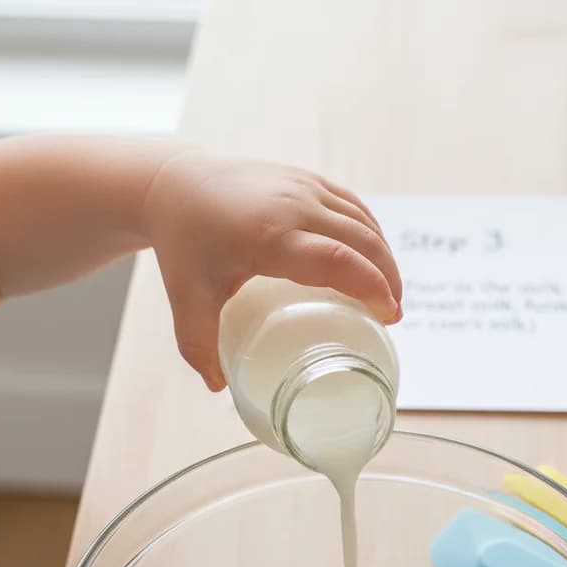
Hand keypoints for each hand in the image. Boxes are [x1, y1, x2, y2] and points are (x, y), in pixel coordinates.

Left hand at [141, 149, 402, 389]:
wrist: (173, 183)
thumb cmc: (184, 245)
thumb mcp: (188, 300)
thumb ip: (199, 348)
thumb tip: (219, 388)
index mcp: (269, 237)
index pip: (337, 260)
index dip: (371, 286)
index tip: (388, 316)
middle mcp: (293, 206)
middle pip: (362, 240)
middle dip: (387, 278)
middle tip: (393, 316)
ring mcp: (302, 187)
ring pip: (363, 220)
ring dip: (384, 256)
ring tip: (388, 293)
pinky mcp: (305, 179)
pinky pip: (352, 206)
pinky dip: (371, 233)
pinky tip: (372, 259)